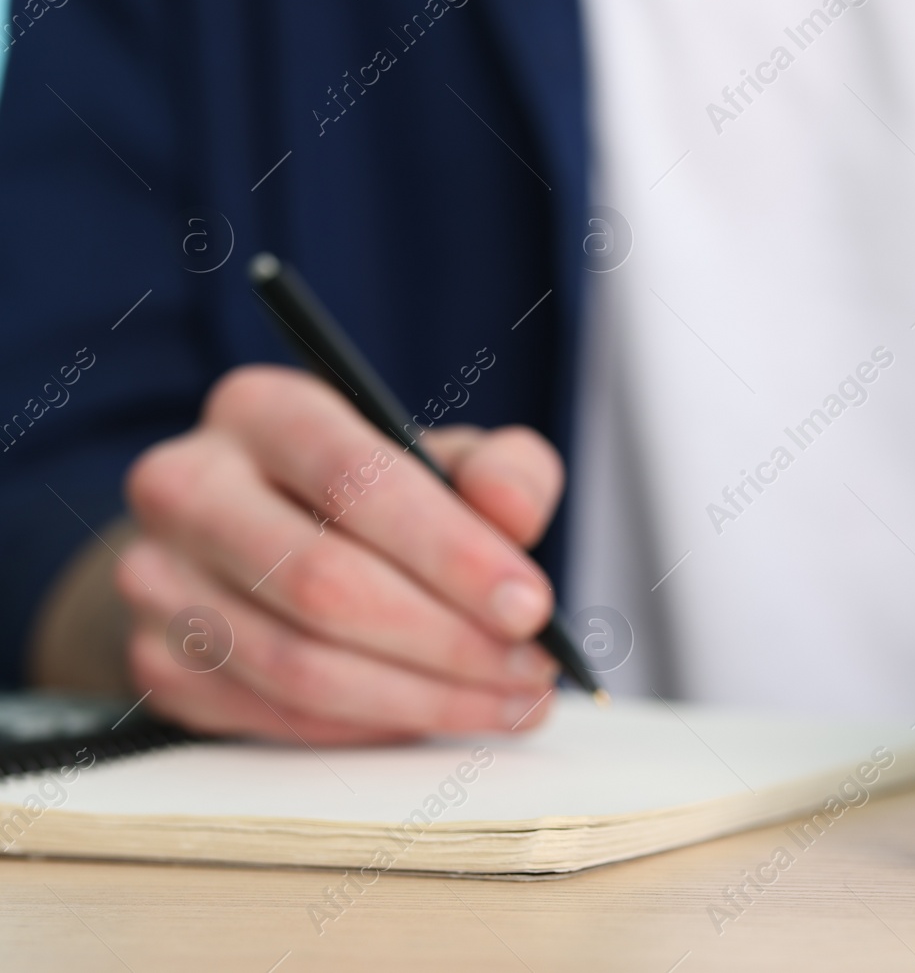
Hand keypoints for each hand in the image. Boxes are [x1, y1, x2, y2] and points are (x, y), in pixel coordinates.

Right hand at [117, 366, 563, 743]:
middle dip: (449, 639)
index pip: (359, 480)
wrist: (248, 545)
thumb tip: (512, 509)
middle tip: (533, 670)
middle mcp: (187, 486)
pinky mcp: (158, 664)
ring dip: (424, 698)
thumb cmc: (369, 497)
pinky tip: (441, 713)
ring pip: (300, 665)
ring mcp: (158, 580)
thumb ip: (502, 471)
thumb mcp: (444, 460)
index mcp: (262, 411)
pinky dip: (376, 725)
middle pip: (325, 582)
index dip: (454, 553)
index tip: (532, 606)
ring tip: (511, 704)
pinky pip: (280, 715)